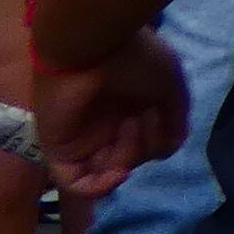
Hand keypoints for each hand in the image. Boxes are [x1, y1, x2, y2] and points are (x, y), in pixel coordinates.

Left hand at [33, 32, 189, 196]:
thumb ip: (174, 116)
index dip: (160, 136)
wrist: (90, 46)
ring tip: (127, 143)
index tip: (164, 120)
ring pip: (105, 170)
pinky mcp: (59, 148)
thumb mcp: (169, 83)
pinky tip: (117, 175)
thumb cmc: (133, 59)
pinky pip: (76, 181)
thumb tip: (170, 147)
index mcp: (129, 105)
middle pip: (129, 155)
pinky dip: (97, 187)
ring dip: (123, 166)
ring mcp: (82, 137)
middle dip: (143, 146)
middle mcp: (106, 122)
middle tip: (142, 123)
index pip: (147, 138)